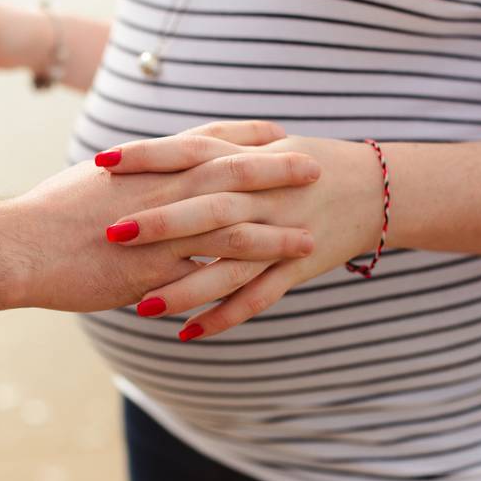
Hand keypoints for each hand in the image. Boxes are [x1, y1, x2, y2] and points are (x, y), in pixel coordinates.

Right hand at [0, 122, 322, 311]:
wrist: (17, 244)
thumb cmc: (48, 213)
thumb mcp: (96, 180)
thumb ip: (132, 176)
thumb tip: (147, 171)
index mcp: (147, 163)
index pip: (208, 139)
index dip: (246, 135)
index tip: (276, 132)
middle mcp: (162, 188)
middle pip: (233, 171)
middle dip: (278, 169)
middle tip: (314, 165)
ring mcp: (162, 229)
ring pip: (233, 224)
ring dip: (275, 229)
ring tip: (310, 235)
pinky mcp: (156, 269)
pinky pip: (210, 273)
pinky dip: (244, 277)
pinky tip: (269, 285)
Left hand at [108, 133, 384, 339]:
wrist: (377, 189)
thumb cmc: (308, 163)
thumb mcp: (266, 146)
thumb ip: (216, 148)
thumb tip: (158, 149)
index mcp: (252, 161)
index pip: (193, 151)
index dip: (150, 155)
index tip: (103, 161)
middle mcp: (265, 197)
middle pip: (208, 208)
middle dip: (161, 222)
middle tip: (112, 232)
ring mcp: (282, 235)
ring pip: (230, 264)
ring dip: (187, 286)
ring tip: (141, 306)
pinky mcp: (296, 268)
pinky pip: (260, 297)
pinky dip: (226, 316)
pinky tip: (188, 334)